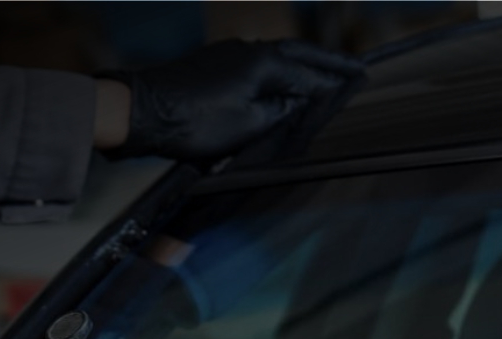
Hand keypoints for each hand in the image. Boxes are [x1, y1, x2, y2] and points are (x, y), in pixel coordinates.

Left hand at [97, 39, 364, 161]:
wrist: (140, 111)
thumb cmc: (193, 122)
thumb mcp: (247, 126)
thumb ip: (280, 111)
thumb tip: (299, 100)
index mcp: (265, 63)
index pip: (312, 74)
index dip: (336, 81)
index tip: (360, 81)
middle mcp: (249, 49)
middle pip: (298, 55)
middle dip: (326, 64)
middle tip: (351, 69)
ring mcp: (227, 53)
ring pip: (274, 58)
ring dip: (298, 67)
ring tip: (318, 78)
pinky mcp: (209, 63)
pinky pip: (252, 65)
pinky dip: (272, 73)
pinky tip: (275, 84)